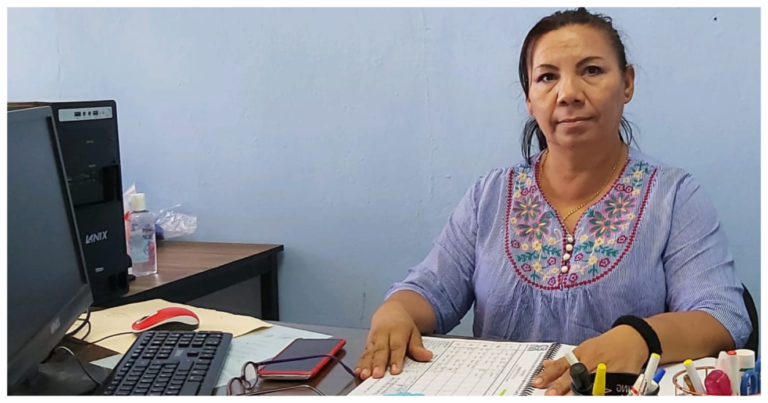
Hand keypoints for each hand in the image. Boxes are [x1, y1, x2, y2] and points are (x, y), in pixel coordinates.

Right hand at [355, 300, 433, 379]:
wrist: (390, 310)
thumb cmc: (403, 325)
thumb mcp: (414, 333)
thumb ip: (418, 347)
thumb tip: (427, 356)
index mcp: (398, 330)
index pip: (397, 346)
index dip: (396, 359)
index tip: (395, 371)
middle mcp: (384, 334)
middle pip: (381, 350)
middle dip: (378, 363)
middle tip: (377, 375)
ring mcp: (374, 338)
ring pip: (370, 352)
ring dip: (366, 364)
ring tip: (365, 375)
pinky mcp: (367, 343)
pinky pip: (363, 353)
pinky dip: (360, 363)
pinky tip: (358, 372)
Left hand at [532, 325, 649, 394]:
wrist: (632, 339)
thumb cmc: (606, 345)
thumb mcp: (584, 349)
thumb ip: (566, 360)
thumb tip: (546, 365)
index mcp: (581, 354)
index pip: (561, 366)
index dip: (548, 375)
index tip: (538, 383)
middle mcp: (591, 361)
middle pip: (573, 376)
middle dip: (561, 387)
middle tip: (550, 395)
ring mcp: (606, 370)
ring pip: (590, 385)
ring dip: (579, 394)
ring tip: (569, 399)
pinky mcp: (620, 378)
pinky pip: (609, 390)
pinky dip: (600, 395)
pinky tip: (593, 397)